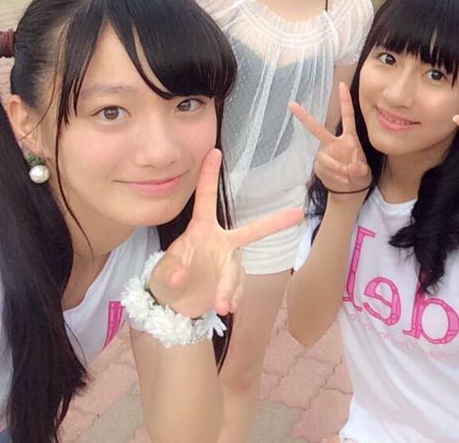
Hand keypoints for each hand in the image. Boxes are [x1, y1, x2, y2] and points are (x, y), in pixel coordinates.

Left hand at [150, 149, 303, 317]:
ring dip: (230, 287)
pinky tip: (225, 308)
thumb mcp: (162, 275)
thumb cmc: (167, 280)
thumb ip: (170, 272)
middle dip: (275, 222)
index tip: (214, 150)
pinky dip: (231, 298)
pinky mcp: (231, 283)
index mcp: (200, 229)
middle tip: (297, 214)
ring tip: (222, 305)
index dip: (209, 174)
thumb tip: (181, 274)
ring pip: (236, 271)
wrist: (175, 307)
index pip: (205, 198)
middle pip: (251, 231)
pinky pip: (236, 289)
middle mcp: (220, 242)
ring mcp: (228, 262)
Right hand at [288, 82, 371, 204]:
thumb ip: (359, 168)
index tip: (342, 85)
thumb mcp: (364, 171)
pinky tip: (341, 180)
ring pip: (325, 157)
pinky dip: (334, 176)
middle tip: (291, 104)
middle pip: (318, 129)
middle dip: (304, 117)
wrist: (350, 190)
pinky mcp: (318, 165)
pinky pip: (324, 169)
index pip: (347, 116)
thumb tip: (350, 167)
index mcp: (349, 138)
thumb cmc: (359, 175)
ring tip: (347, 176)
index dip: (345, 101)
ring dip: (338, 168)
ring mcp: (324, 154)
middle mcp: (334, 143)